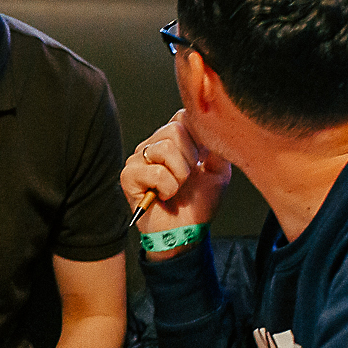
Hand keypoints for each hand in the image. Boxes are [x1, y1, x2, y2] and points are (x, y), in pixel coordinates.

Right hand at [120, 112, 230, 257]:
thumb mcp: (218, 171)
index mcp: (173, 141)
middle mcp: (153, 145)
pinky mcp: (129, 175)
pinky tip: (164, 196)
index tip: (204, 158)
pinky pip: (155, 171)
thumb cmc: (198, 204)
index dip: (198, 134)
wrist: (186, 232)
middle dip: (190, 157)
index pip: (182, 115)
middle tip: (188, 178)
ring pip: (166, 147)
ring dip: (180, 175)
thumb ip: (218, 147)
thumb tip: (218, 126)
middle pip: (175, 128)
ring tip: (176, 188)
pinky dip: (167, 187)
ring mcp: (138, 159)